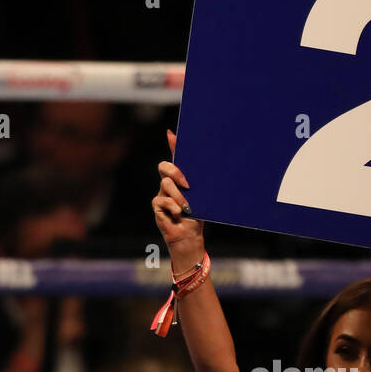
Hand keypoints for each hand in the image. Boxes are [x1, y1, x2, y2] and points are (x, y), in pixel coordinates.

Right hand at [153, 130, 205, 271]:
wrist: (190, 237)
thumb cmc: (198, 217)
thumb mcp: (203, 198)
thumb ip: (202, 183)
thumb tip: (213, 164)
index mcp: (182, 180)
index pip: (176, 158)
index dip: (173, 144)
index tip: (172, 133)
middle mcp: (170, 184)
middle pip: (165, 167)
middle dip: (175, 171)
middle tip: (187, 184)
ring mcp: (162, 195)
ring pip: (165, 184)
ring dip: (178, 196)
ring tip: (187, 208)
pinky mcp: (157, 207)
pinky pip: (161, 200)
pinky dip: (173, 207)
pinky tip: (179, 214)